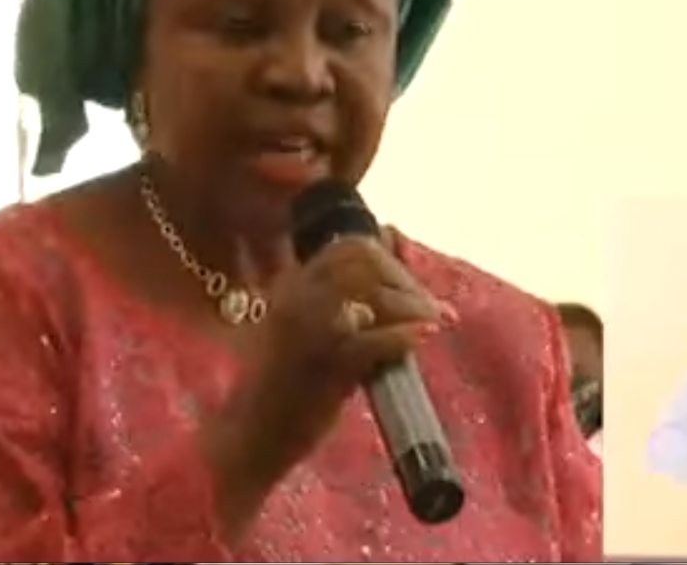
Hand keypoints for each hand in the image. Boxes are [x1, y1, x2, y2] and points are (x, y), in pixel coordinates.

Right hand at [202, 231, 452, 535]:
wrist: (247, 438)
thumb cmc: (279, 389)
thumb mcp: (304, 334)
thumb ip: (343, 308)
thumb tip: (386, 286)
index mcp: (290, 286)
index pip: (348, 248)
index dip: (388, 260)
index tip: (411, 287)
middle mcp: (295, 298)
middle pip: (364, 261)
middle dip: (405, 279)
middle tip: (432, 307)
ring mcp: (306, 330)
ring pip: (371, 297)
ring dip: (412, 305)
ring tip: (439, 320)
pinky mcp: (320, 368)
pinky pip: (371, 342)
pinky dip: (403, 337)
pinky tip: (424, 336)